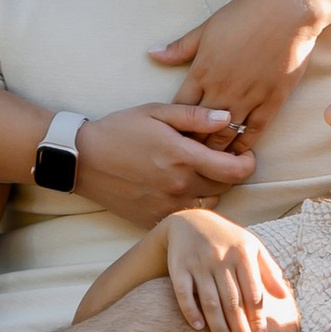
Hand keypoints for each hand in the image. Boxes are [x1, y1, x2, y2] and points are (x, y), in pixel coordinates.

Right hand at [70, 100, 257, 228]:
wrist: (82, 159)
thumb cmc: (120, 130)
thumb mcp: (156, 112)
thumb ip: (195, 116)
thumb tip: (228, 119)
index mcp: (183, 157)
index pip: (235, 171)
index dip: (247, 163)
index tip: (244, 156)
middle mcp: (178, 186)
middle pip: (226, 188)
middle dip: (228, 174)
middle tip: (219, 161)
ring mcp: (165, 206)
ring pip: (208, 206)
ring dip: (210, 192)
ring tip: (198, 175)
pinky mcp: (152, 219)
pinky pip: (184, 218)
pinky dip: (189, 206)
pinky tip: (179, 190)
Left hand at [149, 0, 325, 143]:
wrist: (287, 11)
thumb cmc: (246, 14)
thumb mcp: (206, 29)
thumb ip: (180, 48)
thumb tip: (151, 54)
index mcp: (202, 72)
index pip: (179, 109)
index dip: (174, 125)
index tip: (170, 136)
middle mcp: (221, 90)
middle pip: (199, 129)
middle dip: (191, 145)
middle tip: (186, 158)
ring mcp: (247, 98)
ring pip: (225, 136)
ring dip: (216, 151)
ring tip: (209, 163)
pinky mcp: (271, 102)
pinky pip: (254, 133)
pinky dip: (244, 146)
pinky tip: (239, 154)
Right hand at [157, 209, 298, 331]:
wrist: (190, 221)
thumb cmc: (228, 240)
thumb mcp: (252, 247)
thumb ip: (269, 271)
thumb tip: (284, 298)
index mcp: (243, 253)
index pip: (253, 292)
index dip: (258, 317)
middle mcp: (221, 258)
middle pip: (233, 301)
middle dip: (241, 329)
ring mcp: (198, 263)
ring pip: (210, 301)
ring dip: (219, 328)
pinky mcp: (178, 267)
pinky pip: (183, 293)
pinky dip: (190, 310)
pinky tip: (198, 328)